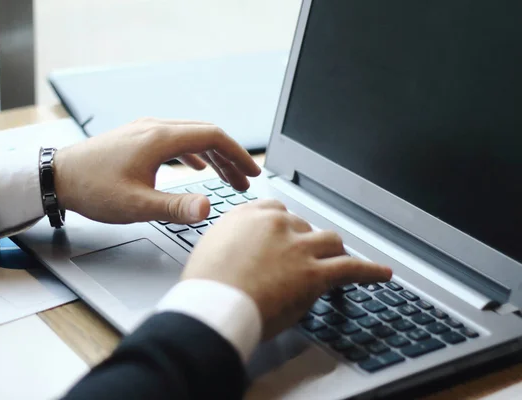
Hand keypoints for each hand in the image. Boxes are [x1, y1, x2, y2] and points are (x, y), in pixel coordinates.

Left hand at [53, 118, 260, 223]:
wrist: (56, 177)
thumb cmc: (92, 188)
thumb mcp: (137, 204)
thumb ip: (176, 206)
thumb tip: (209, 207)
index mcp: (160, 138)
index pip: (213, 137)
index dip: (238, 155)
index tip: (252, 172)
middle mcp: (155, 128)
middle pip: (205, 135)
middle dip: (229, 157)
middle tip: (245, 180)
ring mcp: (144, 131)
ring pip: (191, 137)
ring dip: (213, 157)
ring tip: (227, 178)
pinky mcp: (136, 139)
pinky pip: (175, 141)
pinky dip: (193, 154)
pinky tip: (197, 167)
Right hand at [182, 200, 392, 339]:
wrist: (213, 304)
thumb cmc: (205, 285)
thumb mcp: (210, 249)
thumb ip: (232, 240)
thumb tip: (242, 248)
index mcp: (249, 215)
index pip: (277, 210)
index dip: (285, 228)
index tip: (287, 237)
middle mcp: (276, 223)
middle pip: (305, 226)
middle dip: (305, 243)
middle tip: (302, 261)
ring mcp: (298, 246)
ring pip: (329, 241)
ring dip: (331, 253)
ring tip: (333, 265)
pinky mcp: (315, 273)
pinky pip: (351, 268)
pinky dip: (370, 271)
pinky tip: (381, 274)